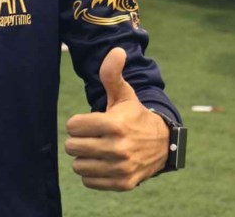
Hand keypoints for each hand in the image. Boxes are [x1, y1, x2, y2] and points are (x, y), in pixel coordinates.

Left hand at [64, 48, 168, 190]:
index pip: (73, 126)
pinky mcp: (122, 183)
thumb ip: (113, 74)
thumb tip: (116, 50)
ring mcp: (120, 168)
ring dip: (84, 157)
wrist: (162, 145)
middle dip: (78, 140)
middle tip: (90, 136)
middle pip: (72, 147)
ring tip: (96, 149)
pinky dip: (92, 173)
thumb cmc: (134, 116)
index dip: (78, 123)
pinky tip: (102, 162)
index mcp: (114, 125)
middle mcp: (118, 148)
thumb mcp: (124, 94)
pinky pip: (89, 181)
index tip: (88, 121)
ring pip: (78, 166)